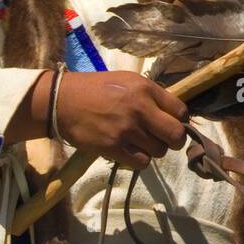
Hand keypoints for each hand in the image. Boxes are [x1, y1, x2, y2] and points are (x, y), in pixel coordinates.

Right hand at [53, 71, 188, 168]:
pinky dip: (139, 160)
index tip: (172, 124)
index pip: (181, 111)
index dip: (180, 121)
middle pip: (176, 136)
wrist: (63, 101)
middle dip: (174, 141)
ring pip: (159, 152)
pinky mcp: (113, 147)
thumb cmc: (97, 89)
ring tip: (139, 142)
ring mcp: (126, 130)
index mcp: (145, 89)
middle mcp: (139, 109)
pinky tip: (130, 151)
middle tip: (163, 139)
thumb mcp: (128, 81)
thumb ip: (152, 95)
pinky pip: (141, 163)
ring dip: (152, 150)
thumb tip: (175, 113)